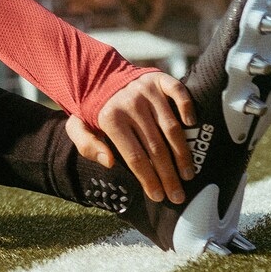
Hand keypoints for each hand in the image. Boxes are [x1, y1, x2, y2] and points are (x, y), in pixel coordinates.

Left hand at [65, 71, 195, 204]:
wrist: (98, 75)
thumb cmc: (93, 109)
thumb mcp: (78, 126)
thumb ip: (86, 144)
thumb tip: (108, 161)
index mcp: (110, 118)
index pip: (134, 156)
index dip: (148, 178)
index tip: (158, 196)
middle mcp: (130, 104)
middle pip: (155, 147)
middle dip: (168, 175)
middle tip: (178, 195)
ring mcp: (146, 90)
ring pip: (171, 127)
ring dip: (182, 153)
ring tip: (188, 174)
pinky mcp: (158, 78)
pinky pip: (178, 92)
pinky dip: (187, 107)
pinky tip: (192, 125)